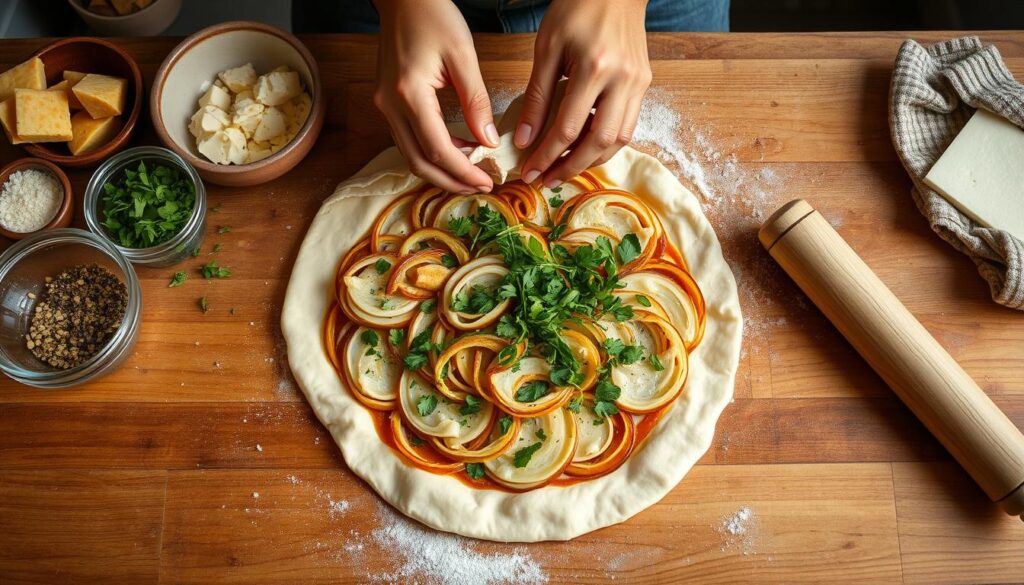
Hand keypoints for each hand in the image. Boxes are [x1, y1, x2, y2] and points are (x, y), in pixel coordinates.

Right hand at [373, 0, 498, 192]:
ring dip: (441, 169)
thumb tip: (489, 141)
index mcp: (409, 94)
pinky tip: (458, 150)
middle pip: (418, 162)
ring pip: (410, 155)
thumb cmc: (433, 15)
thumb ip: (476, 101)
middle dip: (451, 181)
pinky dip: (432, 152)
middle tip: (481, 187)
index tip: (487, 182)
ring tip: (472, 173)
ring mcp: (385, 106)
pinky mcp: (388, 103)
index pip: (437, 149)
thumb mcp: (463, 55)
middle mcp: (390, 106)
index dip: (463, 172)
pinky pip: (408, 139)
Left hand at [516, 0, 650, 187]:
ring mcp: (638, 83)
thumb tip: (524, 139)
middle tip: (547, 180)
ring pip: (619, 139)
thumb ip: (537, 97)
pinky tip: (585, 149)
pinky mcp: (644, 84)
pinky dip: (606, 144)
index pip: (569, 128)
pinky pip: (628, 126)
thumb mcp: (547, 49)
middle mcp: (622, 80)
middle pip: (599, 142)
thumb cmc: (576, 10)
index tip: (528, 171)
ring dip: (591, 161)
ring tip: (564, 170)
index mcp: (594, 68)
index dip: (546, 155)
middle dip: (570, 167)